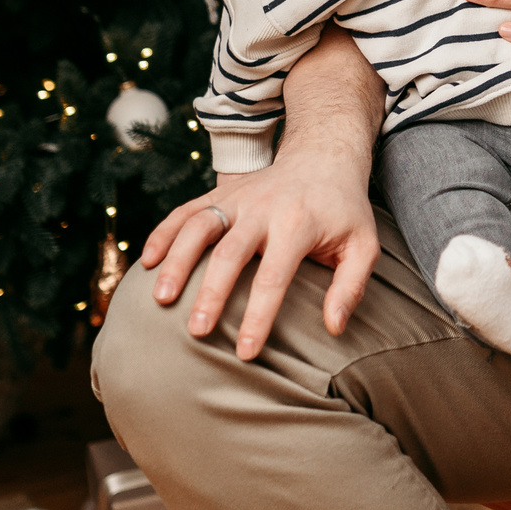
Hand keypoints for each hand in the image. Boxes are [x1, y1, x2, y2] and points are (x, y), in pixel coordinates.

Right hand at [137, 31, 382, 358]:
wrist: (324, 156)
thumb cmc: (344, 211)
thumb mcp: (364, 244)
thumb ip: (352, 286)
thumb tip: (333, 327)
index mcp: (299, 224)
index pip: (275, 276)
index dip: (259, 316)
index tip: (246, 353)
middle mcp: (264, 208)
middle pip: (230, 253)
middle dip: (211, 293)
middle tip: (196, 332)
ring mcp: (238, 197)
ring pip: (199, 227)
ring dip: (177, 261)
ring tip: (160, 299)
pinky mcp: (221, 193)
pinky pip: (185, 211)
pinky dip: (163, 233)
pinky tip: (146, 263)